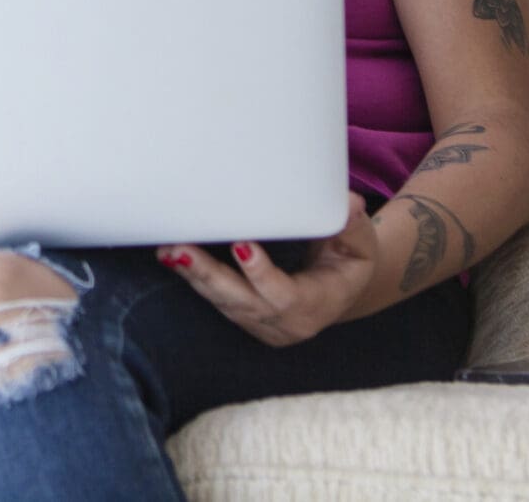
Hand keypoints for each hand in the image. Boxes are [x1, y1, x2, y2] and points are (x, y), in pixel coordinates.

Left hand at [156, 193, 379, 347]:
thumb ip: (352, 226)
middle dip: (209, 276)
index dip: (262, 274)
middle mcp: (285, 323)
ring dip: (194, 275)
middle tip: (180, 250)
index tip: (241, 246)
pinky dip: (194, 278)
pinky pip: (216, 299)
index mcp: (317, 305)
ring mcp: (261, 324)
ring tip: (167, 248)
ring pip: (223, 302)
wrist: (342, 291)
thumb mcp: (360, 244)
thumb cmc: (349, 260)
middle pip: (242, 303)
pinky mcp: (244, 317)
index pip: (285, 296)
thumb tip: (350, 204)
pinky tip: (171, 256)